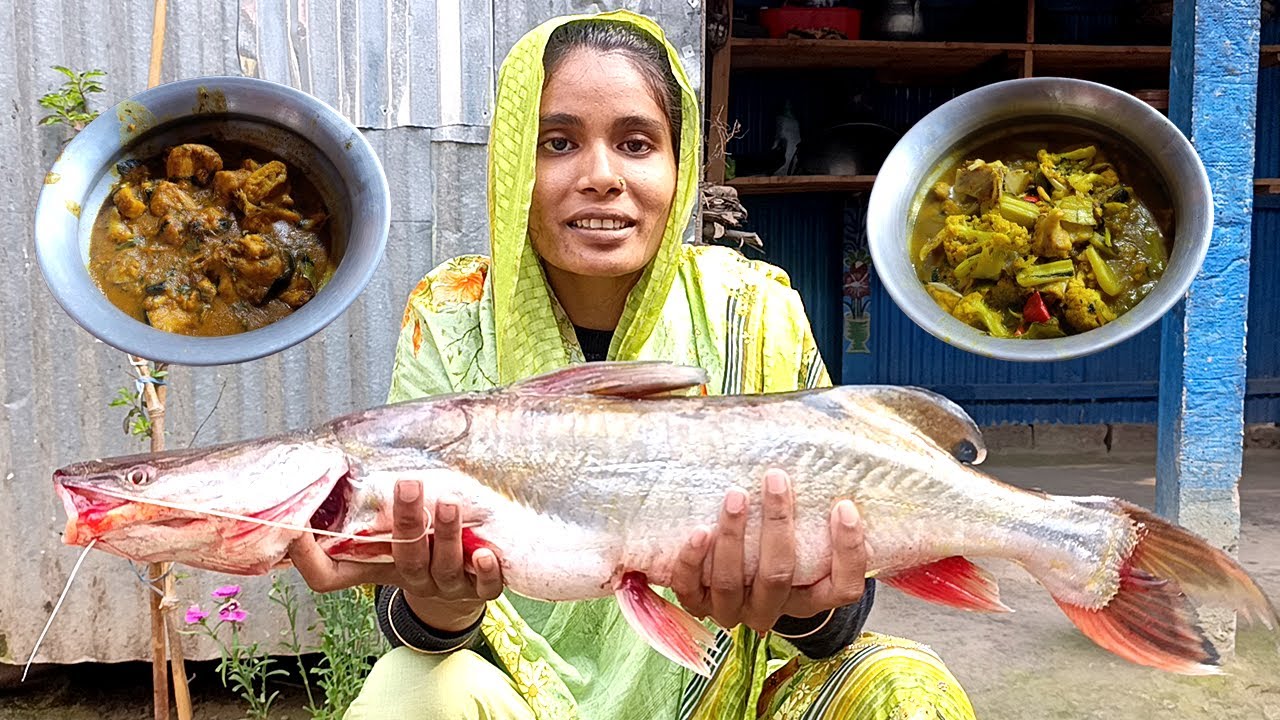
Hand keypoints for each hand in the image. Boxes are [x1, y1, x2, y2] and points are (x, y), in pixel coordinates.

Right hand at [287, 480, 503, 631]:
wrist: (455, 590)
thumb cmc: (411, 555)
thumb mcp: (375, 544)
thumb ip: (349, 522)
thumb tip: (309, 490)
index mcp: (377, 570)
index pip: (332, 575)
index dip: (309, 558)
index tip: (297, 528)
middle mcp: (412, 580)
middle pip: (405, 559)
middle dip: (407, 523)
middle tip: (408, 485)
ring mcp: (448, 587)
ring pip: (446, 567)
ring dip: (448, 536)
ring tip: (449, 504)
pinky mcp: (480, 590)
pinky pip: (484, 588)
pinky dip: (486, 572)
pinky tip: (485, 553)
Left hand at [669, 469, 866, 633]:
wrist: (727, 578)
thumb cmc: (774, 548)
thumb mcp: (804, 540)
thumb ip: (818, 519)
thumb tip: (834, 469)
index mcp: (810, 598)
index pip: (843, 588)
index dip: (849, 551)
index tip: (844, 506)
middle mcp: (772, 610)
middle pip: (778, 575)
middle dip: (777, 525)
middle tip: (776, 480)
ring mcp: (732, 610)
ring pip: (732, 582)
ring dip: (733, 537)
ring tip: (736, 497)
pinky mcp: (697, 603)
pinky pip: (690, 589)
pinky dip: (693, 560)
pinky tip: (700, 531)